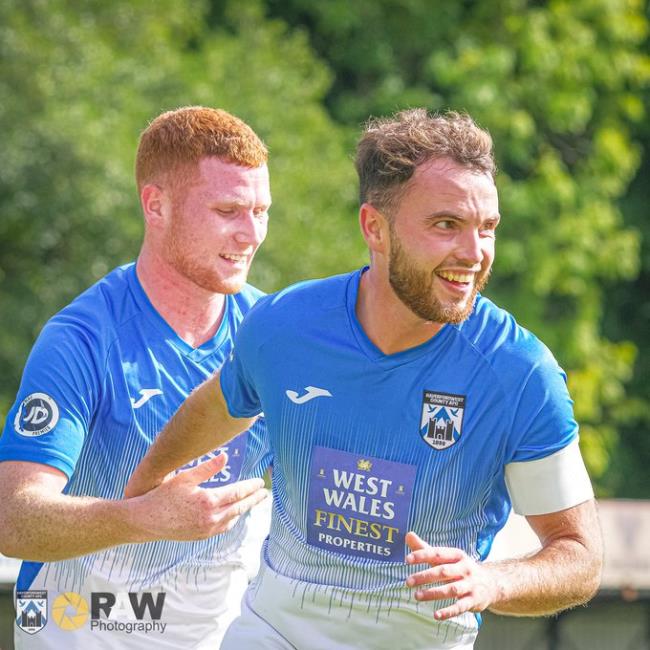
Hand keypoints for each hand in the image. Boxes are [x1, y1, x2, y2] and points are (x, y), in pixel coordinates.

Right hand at [127, 455, 267, 541]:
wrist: (145, 521)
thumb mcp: (185, 477)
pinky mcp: (200, 536)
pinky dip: (231, 519)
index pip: (237, 493)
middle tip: (264, 493)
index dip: (250, 487)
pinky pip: (222, 527)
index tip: (260, 482)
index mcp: (208, 502)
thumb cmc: (162, 496)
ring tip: (251, 501)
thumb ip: (207, 468)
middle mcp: (211, 518)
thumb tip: (225, 457)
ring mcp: (206, 530)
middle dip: (253, 499)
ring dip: (243, 510)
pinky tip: (233, 514)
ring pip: (232, 519)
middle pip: (239, 507)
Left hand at [405, 531, 495, 619]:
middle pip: (443, 571)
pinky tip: (436, 615)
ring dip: (433, 593)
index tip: (407, 559)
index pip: (437, 553)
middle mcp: (464, 568)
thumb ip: (426, 549)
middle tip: (408, 581)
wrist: (490, 583)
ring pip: (451, 589)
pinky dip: (448, 611)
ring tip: (416, 596)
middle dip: (425, 576)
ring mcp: (470, 585)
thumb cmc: (460, 568)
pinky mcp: (474, 600)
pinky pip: (460, 607)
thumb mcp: (446, 557)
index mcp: (456, 555)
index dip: (422, 555)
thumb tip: (408, 535)